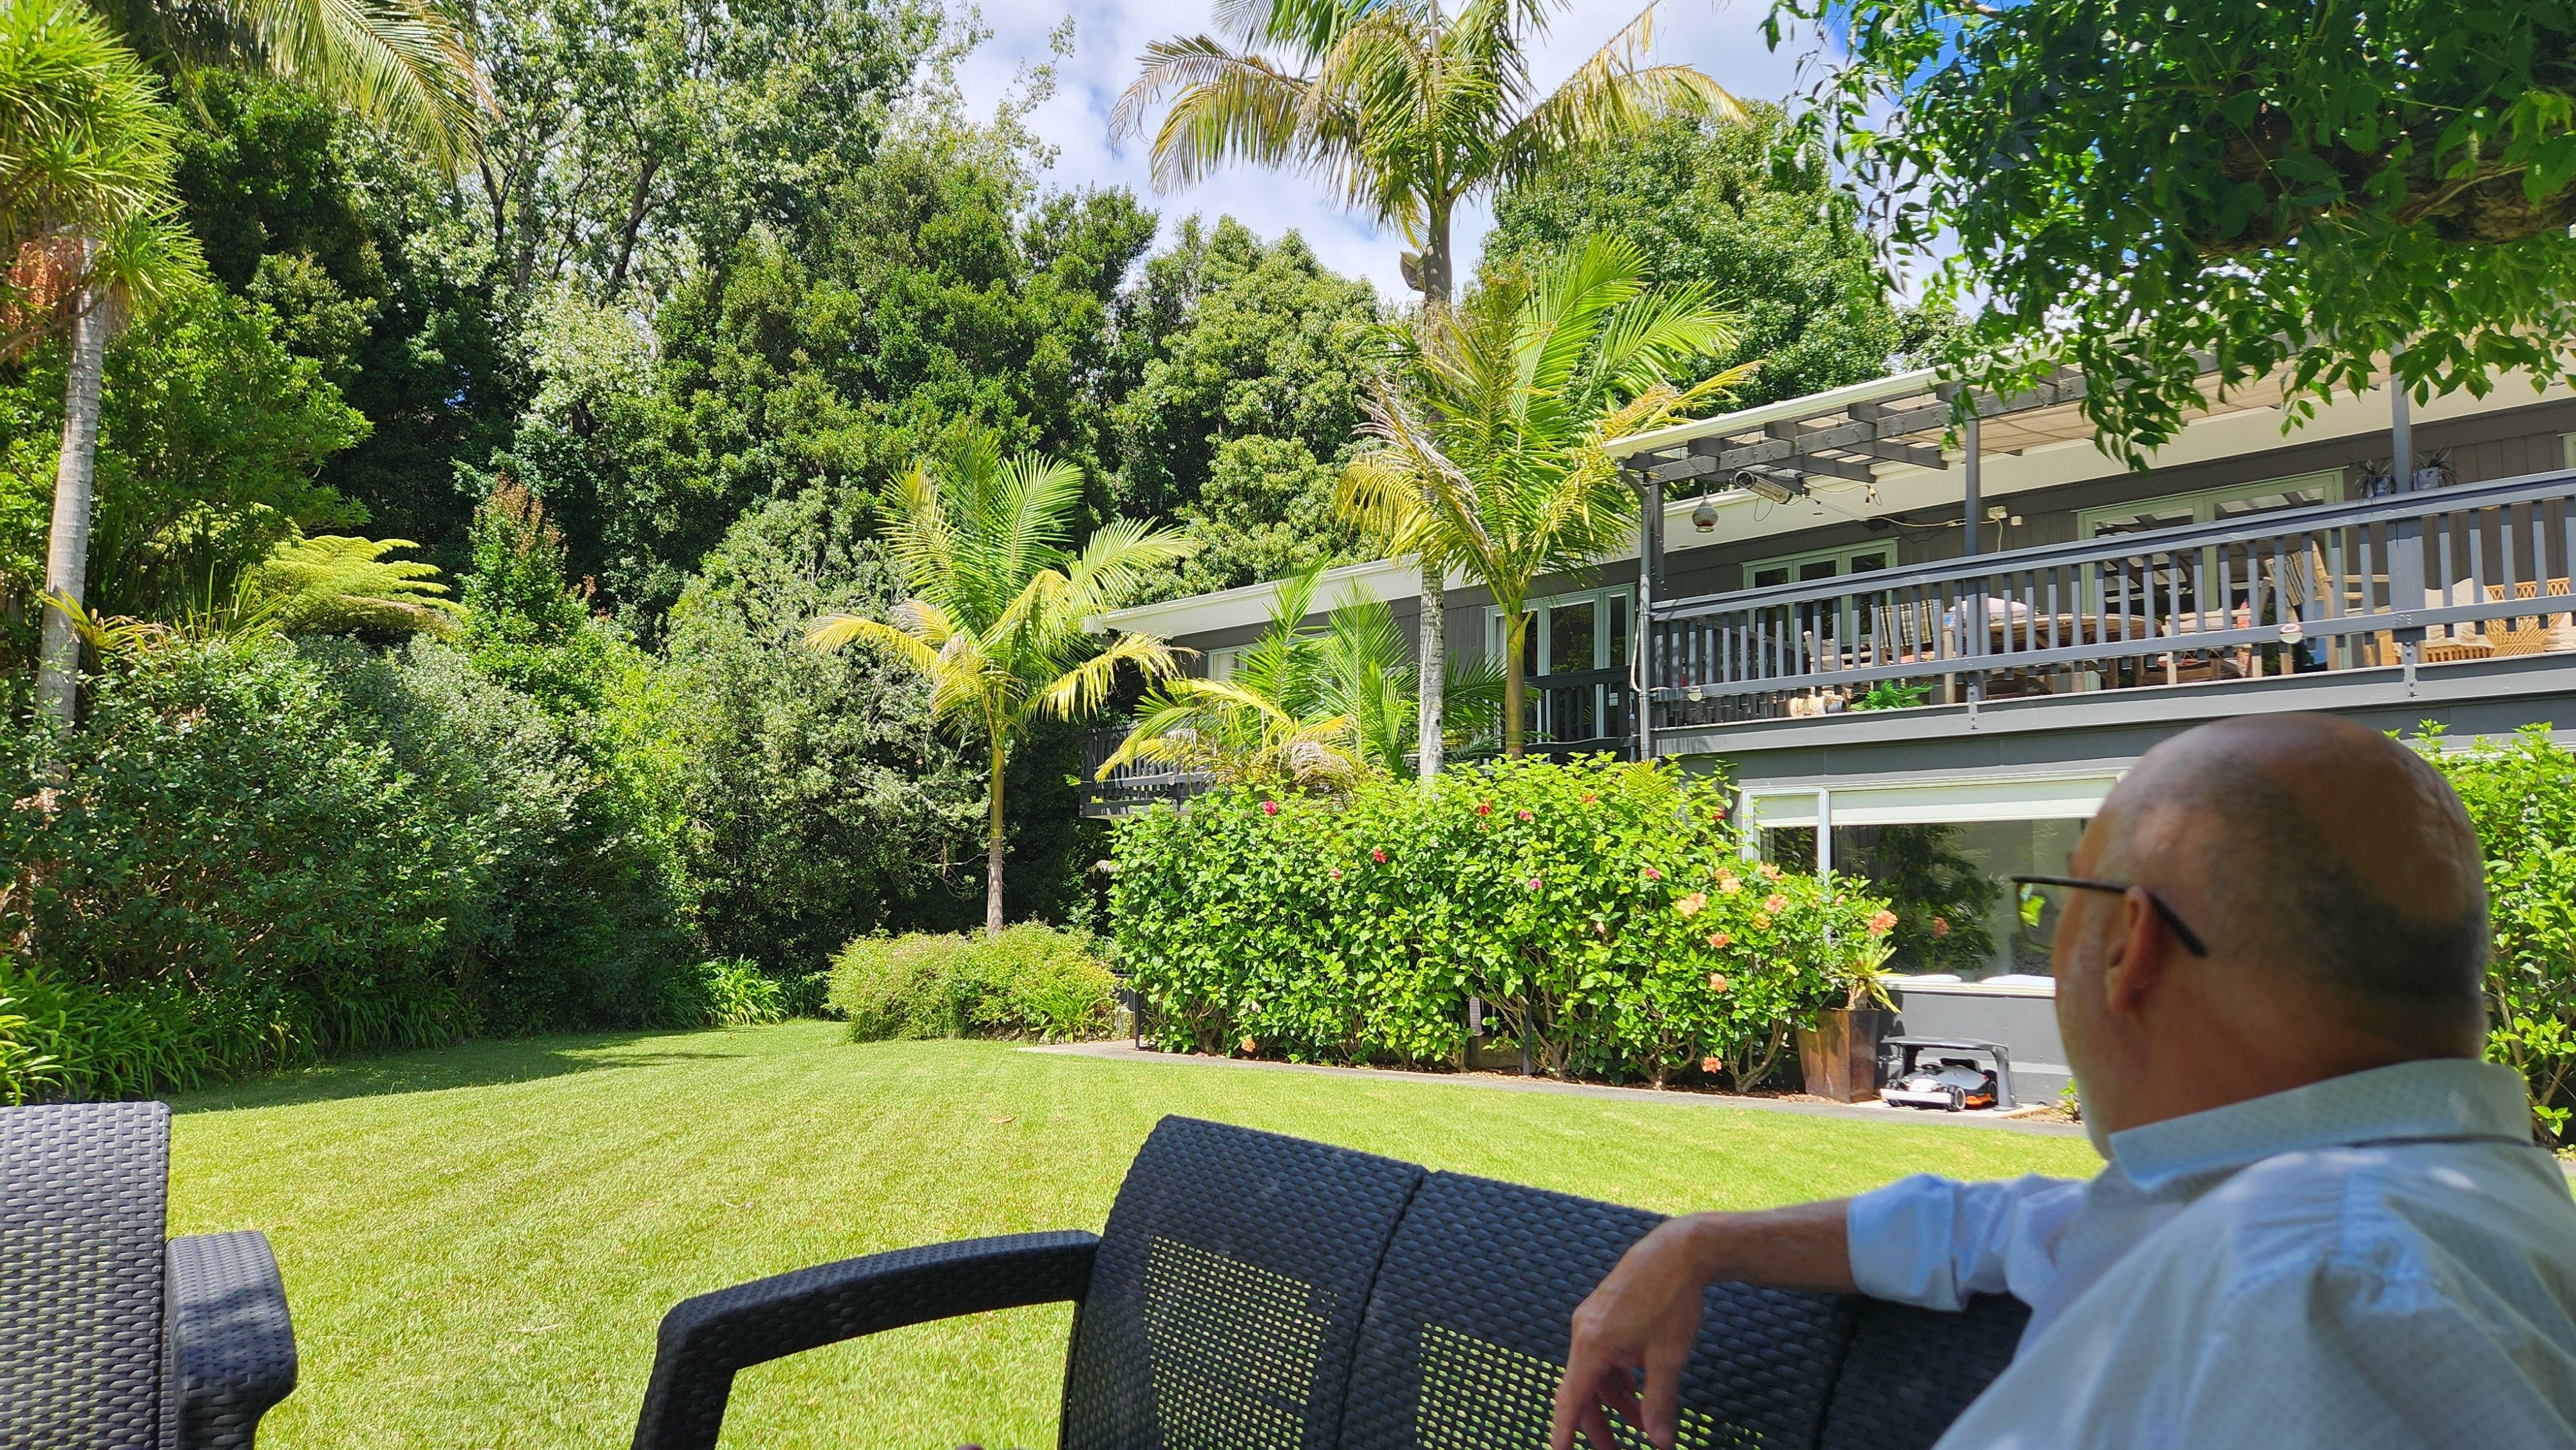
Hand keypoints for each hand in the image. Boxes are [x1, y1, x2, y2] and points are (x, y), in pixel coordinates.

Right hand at [1548, 1216, 1714, 1449]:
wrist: (1677, 1251)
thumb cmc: (1671, 1300)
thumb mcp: (1668, 1358)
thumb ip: (1659, 1404)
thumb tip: (1661, 1442)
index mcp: (1592, 1345)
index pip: (1571, 1399)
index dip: (1564, 1431)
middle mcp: (1584, 1333)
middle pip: (1582, 1390)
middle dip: (1597, 1425)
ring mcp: (1592, 1322)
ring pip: (1596, 1374)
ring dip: (1615, 1402)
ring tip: (1642, 1423)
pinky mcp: (1604, 1314)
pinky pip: (1603, 1356)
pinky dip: (1618, 1378)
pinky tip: (1638, 1388)